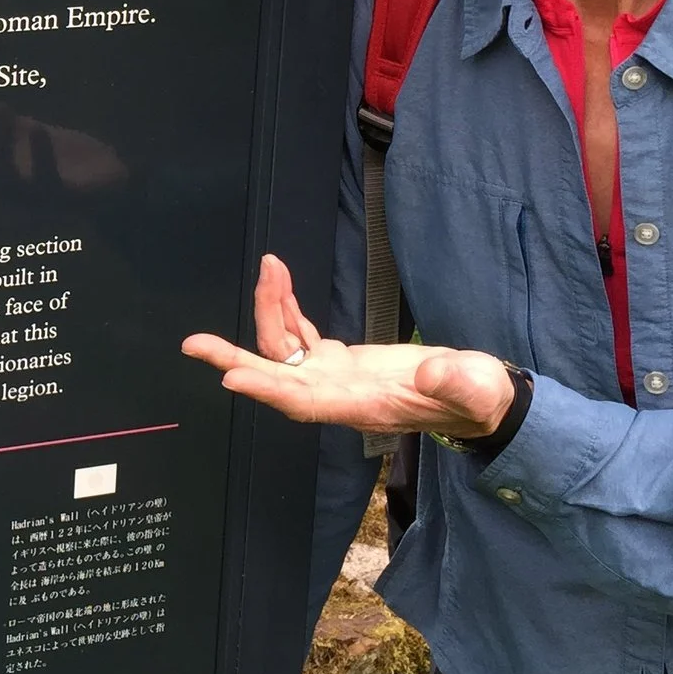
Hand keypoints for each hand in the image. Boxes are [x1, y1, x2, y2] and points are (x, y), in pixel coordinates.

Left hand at [179, 254, 516, 440]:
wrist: (478, 398)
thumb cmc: (478, 397)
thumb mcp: (477, 389)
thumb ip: (456, 382)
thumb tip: (429, 371)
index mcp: (362, 405)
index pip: (304, 401)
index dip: (267, 388)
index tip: (230, 376)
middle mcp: (338, 395)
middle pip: (278, 377)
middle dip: (236, 358)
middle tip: (194, 344)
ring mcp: (335, 378)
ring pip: (285, 350)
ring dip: (270, 310)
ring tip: (271, 267)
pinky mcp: (340, 361)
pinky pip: (300, 337)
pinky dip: (286, 309)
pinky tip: (279, 282)